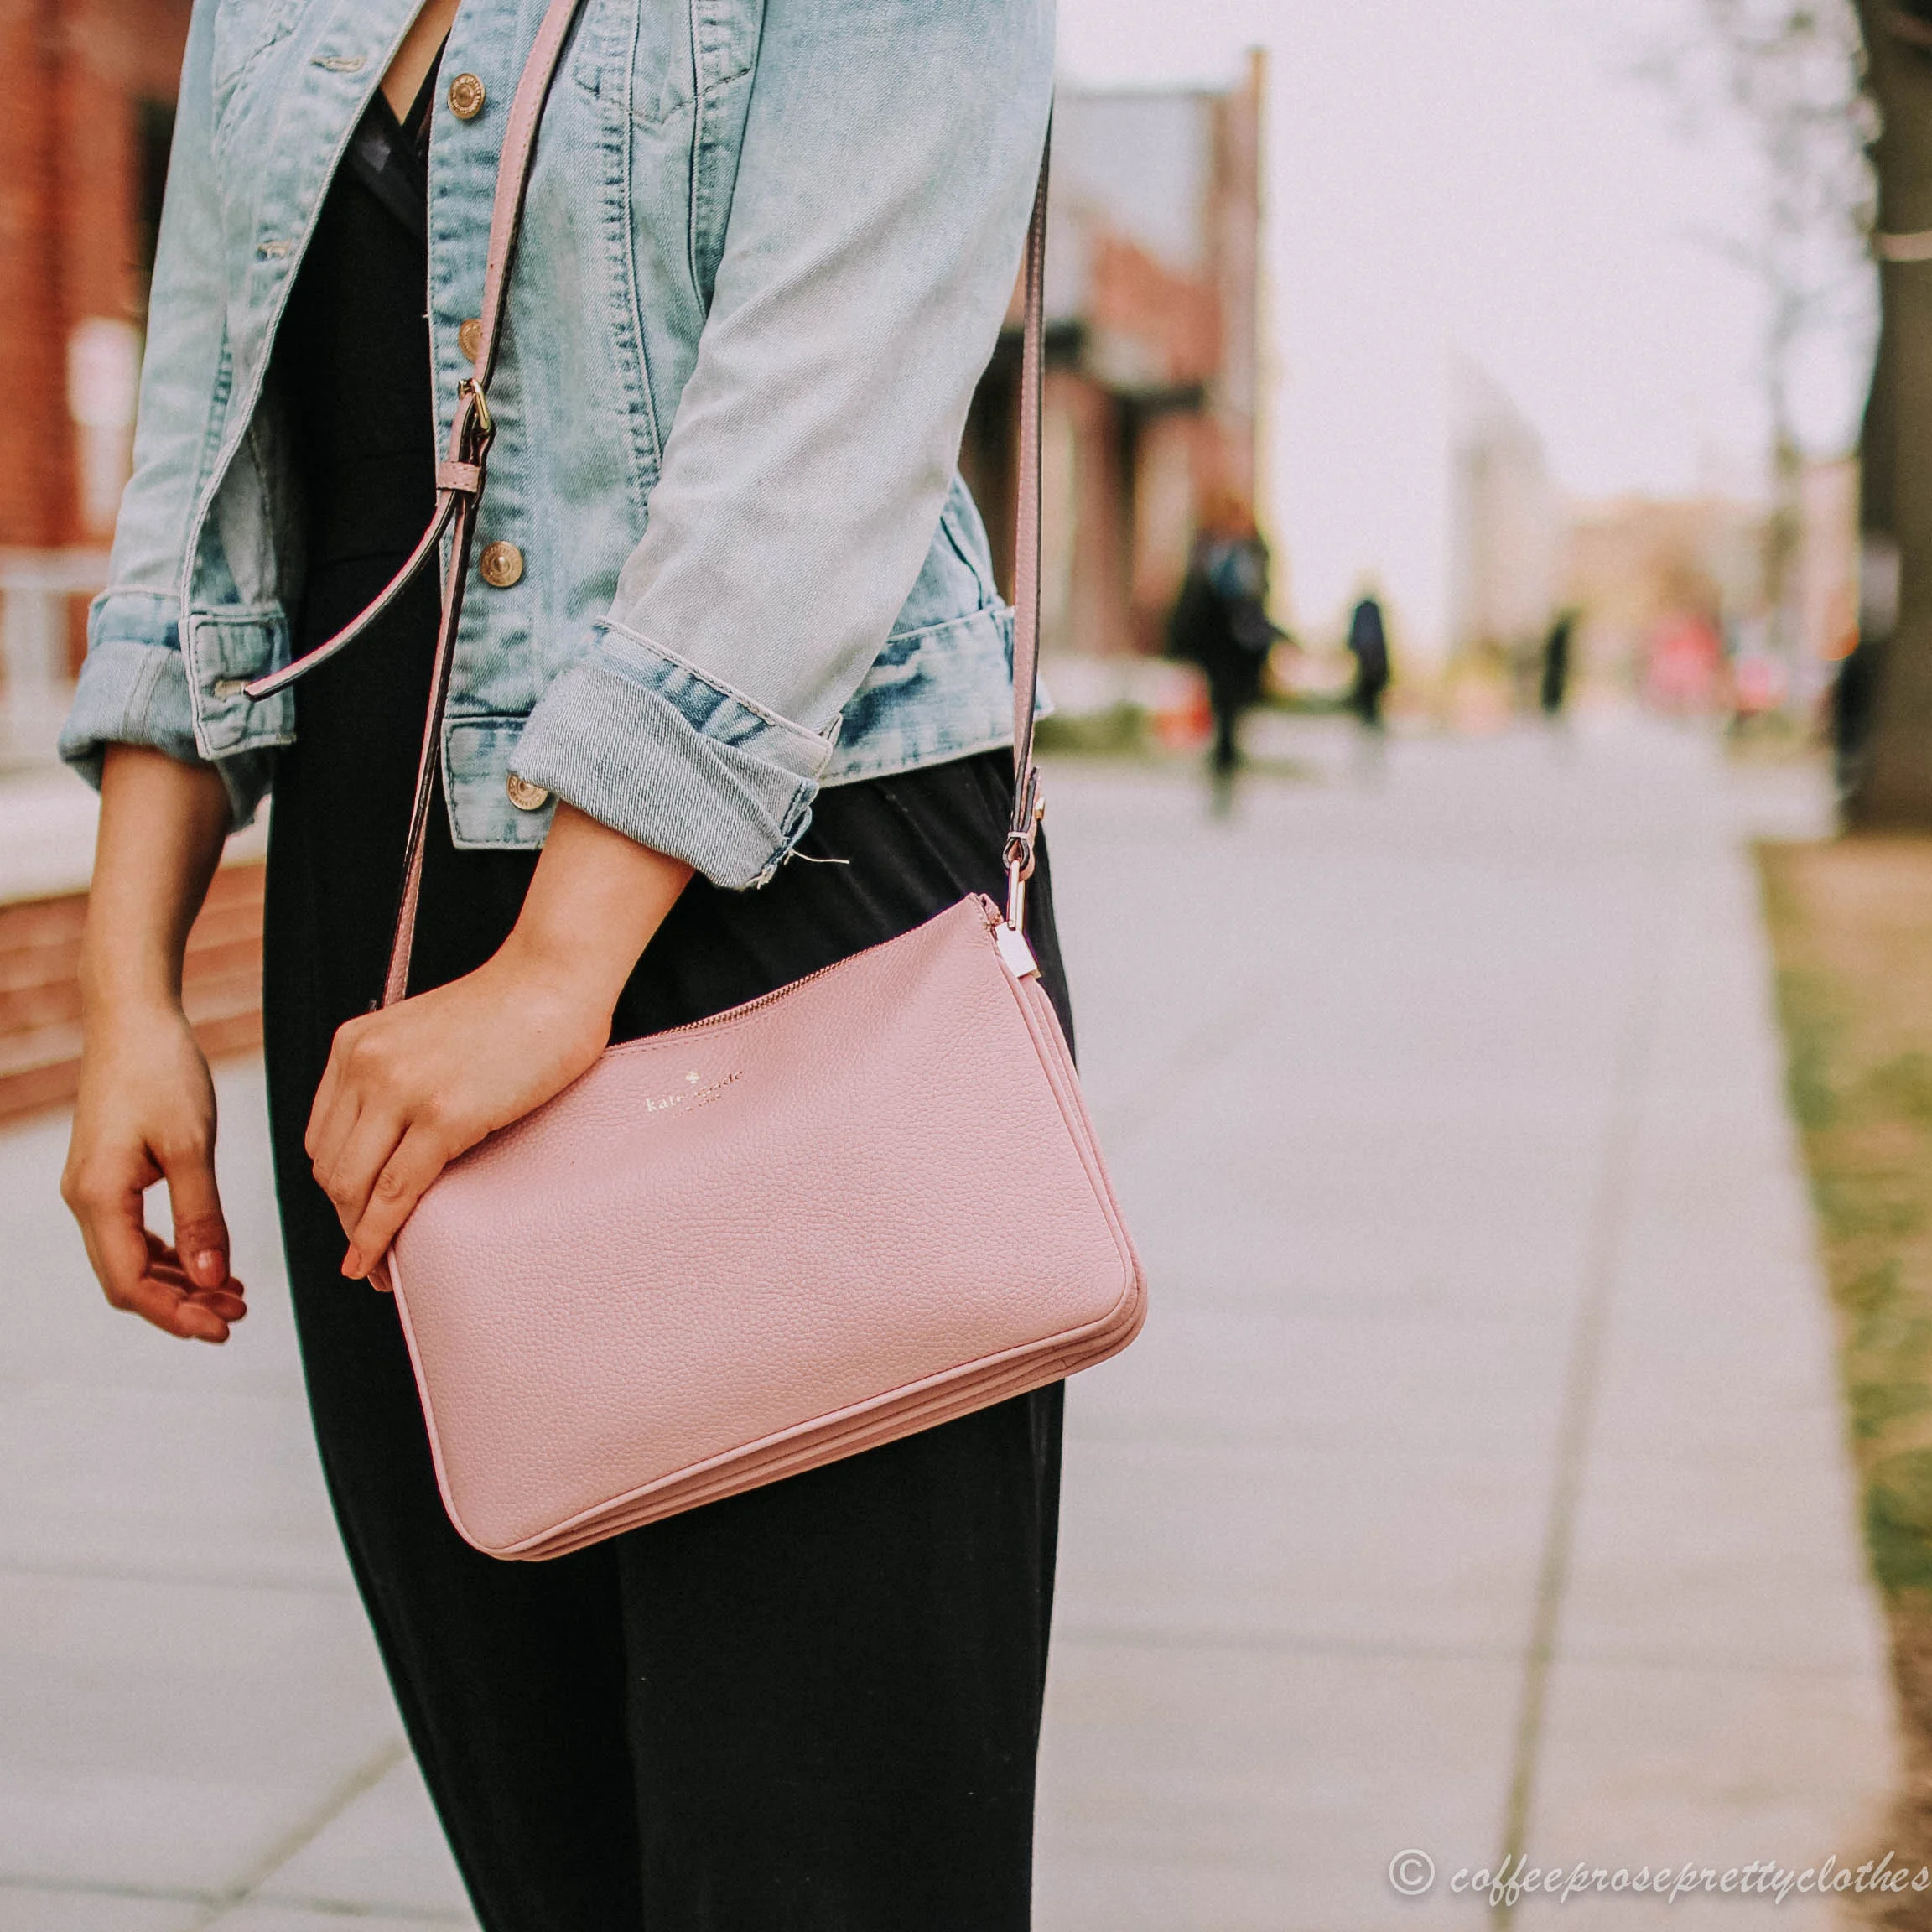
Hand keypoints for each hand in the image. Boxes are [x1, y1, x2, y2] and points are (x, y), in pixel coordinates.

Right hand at [64, 744, 240, 1342]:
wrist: (135, 1016)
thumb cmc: (161, 1070)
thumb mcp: (190, 1146)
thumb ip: (201, 1217)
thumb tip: (213, 1281)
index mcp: (98, 1196)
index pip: (129, 1283)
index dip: (175, 1314)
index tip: (223, 1329)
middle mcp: (88, 1199)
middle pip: (129, 1279)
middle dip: (182, 1305)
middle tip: (238, 1319)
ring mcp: (98, 1187)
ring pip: (136, 1259)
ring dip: (183, 1282)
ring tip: (238, 1297)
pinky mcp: (115, 1173)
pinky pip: (140, 1232)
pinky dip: (178, 1253)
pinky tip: (217, 1262)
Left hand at [306, 939, 613, 1276]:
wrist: (555, 977)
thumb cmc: (514, 1008)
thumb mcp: (427, 1035)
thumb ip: (400, 1076)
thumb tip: (400, 1141)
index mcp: (354, 1044)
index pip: (322, 1137)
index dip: (337, 1186)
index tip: (354, 1216)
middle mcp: (365, 1064)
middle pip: (331, 1167)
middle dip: (345, 1218)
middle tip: (367, 1254)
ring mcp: (402, 1089)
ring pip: (353, 1187)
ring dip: (359, 1235)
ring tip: (376, 1265)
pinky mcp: (443, 1115)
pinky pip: (396, 1192)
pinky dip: (378, 1236)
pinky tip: (377, 1261)